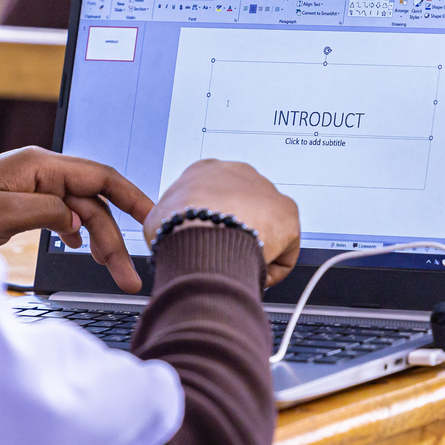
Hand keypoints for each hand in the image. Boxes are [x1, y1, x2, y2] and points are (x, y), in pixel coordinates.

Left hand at [0, 147, 154, 291]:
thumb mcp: (3, 214)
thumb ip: (47, 212)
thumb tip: (78, 219)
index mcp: (37, 164)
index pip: (99, 175)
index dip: (131, 196)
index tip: (154, 218)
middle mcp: (39, 170)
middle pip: (93, 201)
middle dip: (114, 238)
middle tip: (128, 276)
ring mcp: (32, 186)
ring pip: (80, 213)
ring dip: (99, 241)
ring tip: (113, 273)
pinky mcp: (24, 203)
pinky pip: (63, 216)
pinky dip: (77, 234)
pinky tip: (82, 251)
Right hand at [146, 160, 299, 286]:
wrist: (200, 236)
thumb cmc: (177, 228)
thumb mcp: (158, 220)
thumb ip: (170, 221)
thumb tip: (169, 234)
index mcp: (206, 171)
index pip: (214, 196)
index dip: (212, 223)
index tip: (208, 241)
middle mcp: (239, 172)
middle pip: (244, 208)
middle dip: (237, 232)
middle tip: (225, 255)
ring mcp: (266, 190)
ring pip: (265, 227)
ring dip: (255, 248)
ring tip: (239, 268)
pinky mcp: (287, 212)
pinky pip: (284, 248)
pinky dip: (272, 266)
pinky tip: (254, 274)